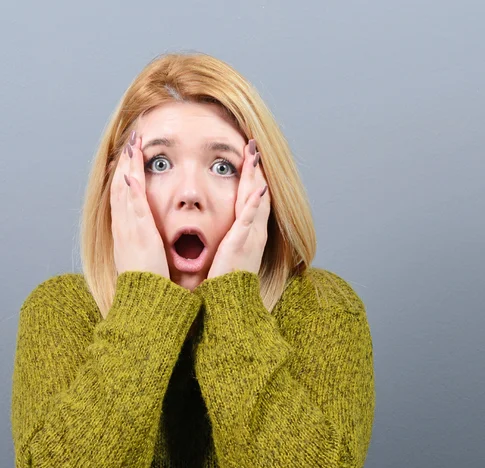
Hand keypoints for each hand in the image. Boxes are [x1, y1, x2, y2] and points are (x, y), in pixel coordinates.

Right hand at [110, 131, 169, 278]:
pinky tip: (131, 176)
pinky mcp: (139, 238)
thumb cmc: (146, 283)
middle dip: (126, 163)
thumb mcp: (144, 258)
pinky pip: (133, 210)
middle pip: (121, 187)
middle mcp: (124, 227)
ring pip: (124, 193)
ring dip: (128, 168)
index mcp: (126, 231)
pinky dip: (131, 192)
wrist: (142, 302)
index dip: (126, 173)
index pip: (123, 195)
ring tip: (132, 145)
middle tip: (131, 139)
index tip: (131, 155)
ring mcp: (129, 231)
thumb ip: (145, 243)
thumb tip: (146, 236)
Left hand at [207, 139, 270, 278]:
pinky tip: (257, 190)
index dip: (252, 178)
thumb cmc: (227, 282)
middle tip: (254, 146)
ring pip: (255, 201)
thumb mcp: (230, 256)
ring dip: (256, 177)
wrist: (231, 304)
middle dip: (256, 170)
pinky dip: (254, 204)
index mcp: (248, 234)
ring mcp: (250, 238)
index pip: (252, 200)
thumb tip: (227, 234)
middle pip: (257, 194)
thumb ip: (230, 242)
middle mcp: (253, 232)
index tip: (250, 159)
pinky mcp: (241, 245)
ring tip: (254, 155)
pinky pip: (248, 221)